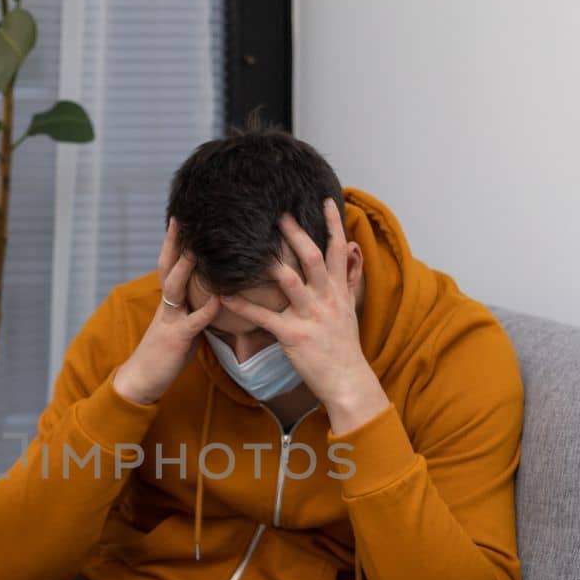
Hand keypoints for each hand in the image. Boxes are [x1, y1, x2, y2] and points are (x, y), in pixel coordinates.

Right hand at [113, 217, 220, 404]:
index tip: (181, 219)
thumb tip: (215, 297)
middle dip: (175, 243)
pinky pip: (192, 322)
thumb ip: (195, 309)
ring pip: (176, 288)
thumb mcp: (182, 326)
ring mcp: (169, 320)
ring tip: (197, 248)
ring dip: (186, 268)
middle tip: (182, 217)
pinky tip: (219, 299)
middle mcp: (167, 305)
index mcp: (169, 301)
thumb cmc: (165, 353)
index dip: (174, 242)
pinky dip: (205, 311)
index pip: (169, 265)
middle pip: (168, 267)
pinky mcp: (176, 339)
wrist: (142, 379)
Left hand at [218, 198, 387, 430]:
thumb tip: (355, 249)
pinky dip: (243, 306)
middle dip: (296, 234)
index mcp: (338, 290)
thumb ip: (350, 277)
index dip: (333, 224)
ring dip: (269, 262)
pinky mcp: (293, 336)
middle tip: (278, 212)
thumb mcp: (351, 307)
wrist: (348, 381)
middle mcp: (326, 298)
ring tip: (248, 244)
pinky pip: (264, 317)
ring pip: (289, 280)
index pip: (338, 249)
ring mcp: (310, 316)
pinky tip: (224, 295)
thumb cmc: (344, 345)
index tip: (326, 199)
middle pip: (312, 257)